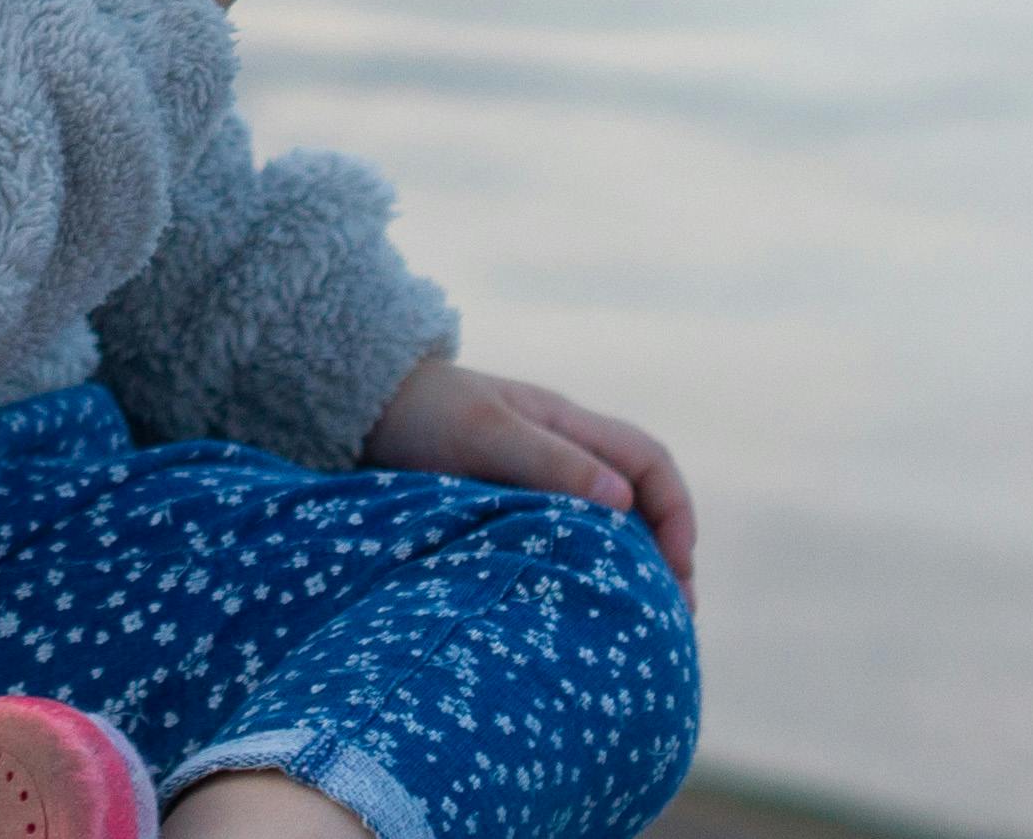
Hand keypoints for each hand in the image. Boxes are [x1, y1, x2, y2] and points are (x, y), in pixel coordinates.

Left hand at [364, 359, 697, 594]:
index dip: (676, 513)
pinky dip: (582, 571)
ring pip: (602, 524)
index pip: (650, 462)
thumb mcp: (484, 433)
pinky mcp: (503, 507)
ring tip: (637, 626)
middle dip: (665, 553)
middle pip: (638, 499)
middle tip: (672, 619)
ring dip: (627, 567)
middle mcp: (560, 450)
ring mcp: (532, 478)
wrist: (353, 407)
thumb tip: (624, 505)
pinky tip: (576, 611)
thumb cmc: (420, 413)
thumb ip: (550, 462)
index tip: (679, 570)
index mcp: (567, 423)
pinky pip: (561, 540)